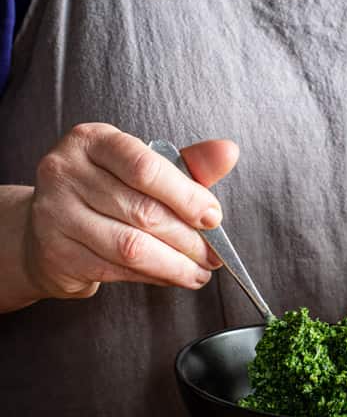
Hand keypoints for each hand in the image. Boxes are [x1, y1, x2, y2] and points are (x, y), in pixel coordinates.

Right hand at [19, 123, 238, 301]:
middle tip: (214, 253)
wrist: (49, 224)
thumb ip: (189, 163)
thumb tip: (227, 152)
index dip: (186, 196)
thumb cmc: (106, 189)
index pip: (145, 167)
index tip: (213, 217)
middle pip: (142, 211)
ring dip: (175, 265)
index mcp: (93, 141)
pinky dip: (154, 276)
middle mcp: (65, 172)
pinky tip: (172, 276)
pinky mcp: (56, 254)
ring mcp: (54, 214)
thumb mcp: (145, 166)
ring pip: (131, 247)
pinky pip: (117, 270)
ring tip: (200, 270)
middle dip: (188, 238)